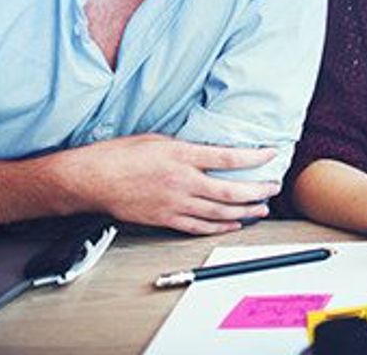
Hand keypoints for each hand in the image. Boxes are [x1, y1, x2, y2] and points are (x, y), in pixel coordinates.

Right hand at [53, 133, 279, 234]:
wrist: (93, 179)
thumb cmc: (120, 154)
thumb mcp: (158, 139)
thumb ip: (185, 147)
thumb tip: (206, 151)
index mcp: (182, 155)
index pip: (227, 158)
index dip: (253, 158)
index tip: (270, 154)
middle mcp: (182, 181)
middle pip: (230, 191)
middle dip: (257, 191)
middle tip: (273, 187)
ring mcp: (175, 203)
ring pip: (219, 213)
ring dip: (244, 212)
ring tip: (261, 209)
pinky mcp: (165, 219)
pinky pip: (199, 227)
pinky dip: (220, 227)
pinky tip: (233, 224)